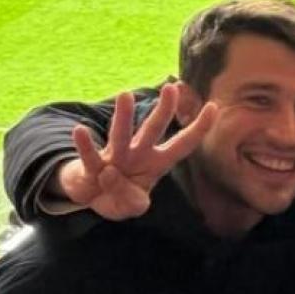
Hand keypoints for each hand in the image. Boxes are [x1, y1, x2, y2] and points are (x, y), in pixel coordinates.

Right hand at [55, 85, 214, 219]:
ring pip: (121, 135)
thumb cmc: (119, 196)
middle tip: (170, 87)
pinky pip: (89, 156)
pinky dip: (85, 146)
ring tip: (126, 95)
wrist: (90, 199)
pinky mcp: (91, 167)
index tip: (214, 107)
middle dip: (163, 110)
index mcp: (157, 163)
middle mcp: (137, 155)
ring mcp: (114, 158)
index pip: (183, 144)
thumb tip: (109, 173)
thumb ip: (130, 198)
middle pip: (153, 129)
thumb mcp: (134, 206)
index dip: (198, 129)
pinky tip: (80, 130)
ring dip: (124, 117)